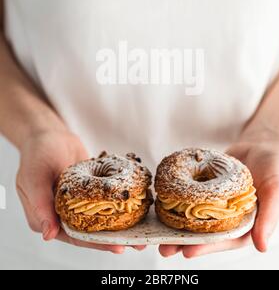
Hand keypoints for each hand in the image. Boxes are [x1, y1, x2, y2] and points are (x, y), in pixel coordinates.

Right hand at [16, 130, 144, 253]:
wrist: (50, 134)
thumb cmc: (37, 154)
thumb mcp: (34, 178)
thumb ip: (41, 205)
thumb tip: (48, 235)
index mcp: (46, 218)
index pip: (74, 236)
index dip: (96, 243)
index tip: (117, 246)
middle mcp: (63, 214)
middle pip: (91, 231)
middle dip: (114, 238)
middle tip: (138, 242)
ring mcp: (78, 202)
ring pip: (100, 218)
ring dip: (121, 224)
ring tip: (143, 229)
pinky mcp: (90, 190)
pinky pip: (105, 200)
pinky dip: (119, 204)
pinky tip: (137, 206)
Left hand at [159, 131, 278, 258]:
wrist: (262, 146)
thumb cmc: (274, 170)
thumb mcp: (276, 193)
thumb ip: (269, 218)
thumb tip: (261, 246)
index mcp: (245, 226)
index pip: (224, 241)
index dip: (205, 246)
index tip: (187, 251)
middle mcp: (228, 218)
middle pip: (204, 233)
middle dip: (184, 241)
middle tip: (163, 247)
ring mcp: (215, 204)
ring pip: (194, 217)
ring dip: (176, 224)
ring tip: (156, 230)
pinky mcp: (206, 189)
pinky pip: (191, 196)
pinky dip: (178, 200)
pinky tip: (163, 202)